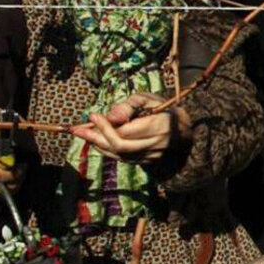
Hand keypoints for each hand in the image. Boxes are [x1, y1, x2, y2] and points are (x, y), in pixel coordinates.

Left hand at [70, 94, 191, 161]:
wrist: (185, 132)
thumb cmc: (165, 110)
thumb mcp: (149, 100)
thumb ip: (129, 106)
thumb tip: (109, 116)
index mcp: (158, 127)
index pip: (126, 131)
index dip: (106, 125)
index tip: (92, 115)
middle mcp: (154, 145)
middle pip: (119, 145)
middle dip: (96, 137)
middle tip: (77, 129)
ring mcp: (150, 157)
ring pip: (118, 154)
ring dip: (97, 144)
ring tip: (81, 134)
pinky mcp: (146, 163)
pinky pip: (122, 159)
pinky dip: (106, 150)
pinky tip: (96, 141)